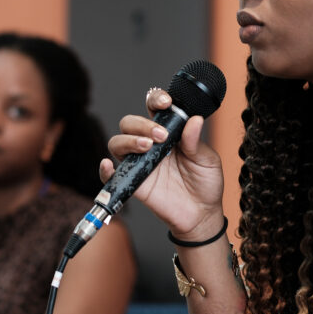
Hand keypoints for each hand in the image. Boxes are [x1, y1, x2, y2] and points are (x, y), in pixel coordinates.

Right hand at [100, 88, 226, 240]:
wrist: (202, 214)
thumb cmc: (206, 183)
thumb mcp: (207, 159)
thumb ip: (196, 141)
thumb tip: (194, 119)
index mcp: (169, 132)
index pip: (154, 109)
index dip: (156, 99)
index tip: (166, 102)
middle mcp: (151, 144)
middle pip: (130, 123)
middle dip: (142, 124)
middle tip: (161, 136)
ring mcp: (140, 163)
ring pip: (118, 142)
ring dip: (128, 140)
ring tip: (147, 146)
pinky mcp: (134, 183)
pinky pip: (111, 175)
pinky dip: (105, 169)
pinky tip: (109, 165)